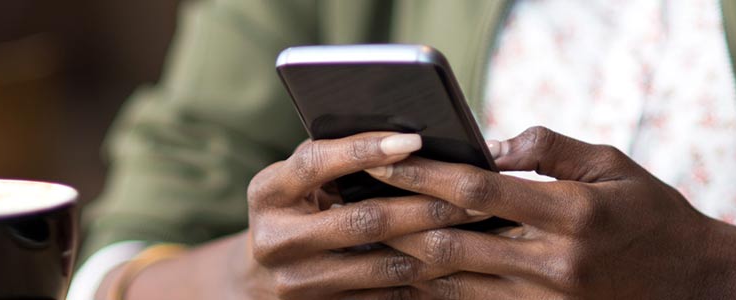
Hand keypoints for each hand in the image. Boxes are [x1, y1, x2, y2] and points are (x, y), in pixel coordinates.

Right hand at [241, 131, 489, 298]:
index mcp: (266, 193)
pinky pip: (384, 294)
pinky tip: (454, 261)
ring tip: (474, 228)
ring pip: (382, 263)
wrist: (260, 278)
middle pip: (362, 220)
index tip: (413, 140)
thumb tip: (407, 136)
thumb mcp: (297, 182)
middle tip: (472, 195)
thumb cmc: (294, 208)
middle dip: (424, 206)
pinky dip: (423, 277)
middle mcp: (275, 240)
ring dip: (436, 245)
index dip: (364, 149)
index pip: (317, 163)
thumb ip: (335, 158)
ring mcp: (297, 281)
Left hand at [366, 126, 735, 298]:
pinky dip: (433, 290)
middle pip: (450, 243)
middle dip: (396, 220)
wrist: (701, 287)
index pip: (477, 191)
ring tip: (366, 233)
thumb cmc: (655, 215)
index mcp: (573, 214)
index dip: (423, 174)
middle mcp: (556, 264)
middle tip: (355, 198)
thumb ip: (550, 149)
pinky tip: (405, 272)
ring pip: (452, 283)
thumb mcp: (615, 165)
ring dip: (403, 259)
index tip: (382, 156)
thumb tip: (489, 144)